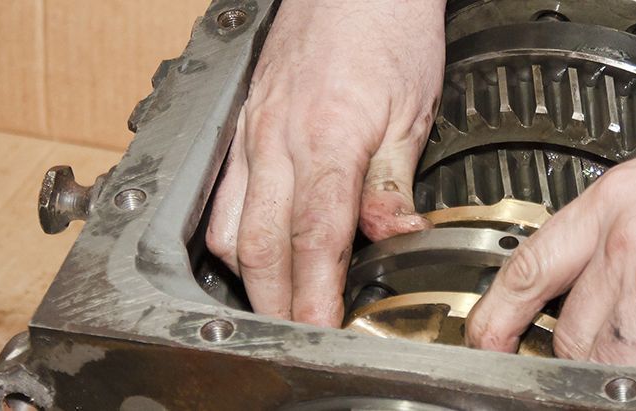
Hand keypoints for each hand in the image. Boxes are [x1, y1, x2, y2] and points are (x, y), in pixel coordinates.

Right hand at [205, 0, 444, 326]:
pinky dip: (232, 232)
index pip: (315, 236)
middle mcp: (277, 138)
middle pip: (260, 243)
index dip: (315, 293)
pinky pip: (222, 192)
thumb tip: (395, 236)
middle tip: (294, 336)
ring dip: (248, 273)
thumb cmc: (387, 28)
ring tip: (275, 305)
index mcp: (328, 138)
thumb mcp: (413, 109)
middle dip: (274, 301)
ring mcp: (252, 132)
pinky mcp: (242, 124)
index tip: (322, 329)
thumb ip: (393, 181)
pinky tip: (252, 251)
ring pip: (229, 223)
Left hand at [465, 82, 635, 365]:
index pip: (530, 264)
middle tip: (600, 352)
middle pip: (571, 328)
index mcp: (617, 199)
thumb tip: (617, 252)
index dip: (498, 312)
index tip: (486, 336)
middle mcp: (627, 242)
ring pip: (613, 357)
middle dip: (580, 351)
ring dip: (632, 364)